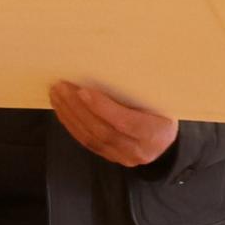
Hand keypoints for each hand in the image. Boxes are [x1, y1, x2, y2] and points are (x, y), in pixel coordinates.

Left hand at [51, 82, 177, 166]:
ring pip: (90, 138)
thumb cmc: (163, 111)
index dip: (102, 108)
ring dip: (70, 115)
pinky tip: (62, 109)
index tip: (83, 91)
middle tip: (62, 87)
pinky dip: (72, 124)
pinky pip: (86, 142)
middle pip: (102, 131)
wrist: (167, 141)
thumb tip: (111, 68)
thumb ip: (138, 92)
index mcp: (154, 133)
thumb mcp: (160, 101)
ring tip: (57, 95)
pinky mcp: (110, 156)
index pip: (124, 123)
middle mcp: (138, 150)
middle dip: (78, 108)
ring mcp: (122, 156)